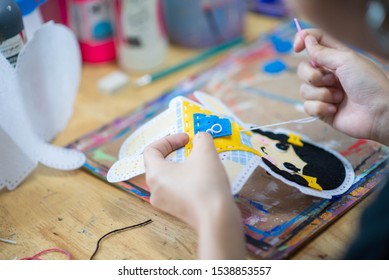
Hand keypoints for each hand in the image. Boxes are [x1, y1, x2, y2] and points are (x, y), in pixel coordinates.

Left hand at [143, 132, 244, 258]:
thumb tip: (200, 138)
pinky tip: (201, 179)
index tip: (187, 139)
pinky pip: (175, 190)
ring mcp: (164, 203)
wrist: (217, 219)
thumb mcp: (206, 153)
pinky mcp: (176, 211)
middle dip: (175, 152)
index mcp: (155, 174)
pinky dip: (185, 180)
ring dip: (181, 166)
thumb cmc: (206, 183)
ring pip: (168, 177)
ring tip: (199, 163)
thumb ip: (201, 139)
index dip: (169, 140)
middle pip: (158, 164)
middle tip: (192, 148)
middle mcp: (154, 189)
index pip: (151, 150)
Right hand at [294, 29, 388, 145]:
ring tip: (340, 98)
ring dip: (322, 94)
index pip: (313, 42)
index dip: (303, 40)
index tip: (297, 47)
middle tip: (331, 80)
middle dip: (313, 76)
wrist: (378, 113)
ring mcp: (324, 92)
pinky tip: (335, 110)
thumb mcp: (346, 60)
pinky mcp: (321, 110)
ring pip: (304, 90)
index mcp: (334, 58)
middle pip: (303, 69)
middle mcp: (328, 74)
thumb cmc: (369, 83)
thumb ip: (322, 52)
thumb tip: (306, 39)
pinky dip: (320, 108)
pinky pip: (307, 106)